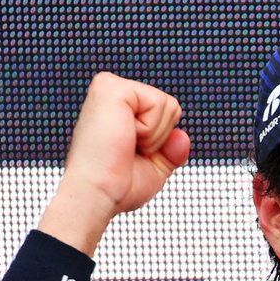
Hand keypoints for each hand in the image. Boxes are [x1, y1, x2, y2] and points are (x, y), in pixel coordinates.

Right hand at [38, 73, 190, 255]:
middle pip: (171, 106)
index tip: (131, 155)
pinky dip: (150, 129)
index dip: (160, 141)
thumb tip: (182, 136)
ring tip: (125, 144)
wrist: (97, 194)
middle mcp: (111, 92)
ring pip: (168, 104)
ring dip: (154, 136)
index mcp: (118, 107)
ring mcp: (109, 86)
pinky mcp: (111, 86)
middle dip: (160, 138)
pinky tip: (125, 136)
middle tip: (128, 151)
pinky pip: (159, 103)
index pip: (166, 113)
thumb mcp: (154, 167)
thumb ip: (171, 150)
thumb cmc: (117, 185)